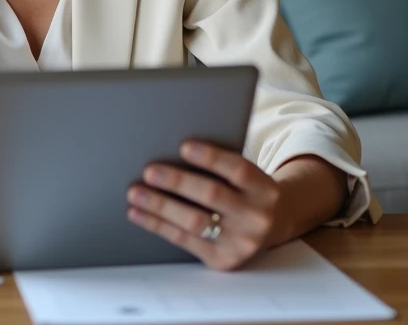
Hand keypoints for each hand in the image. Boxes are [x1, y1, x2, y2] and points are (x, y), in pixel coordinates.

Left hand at [126, 141, 282, 270]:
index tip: (183, 146)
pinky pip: (184, 241)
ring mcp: (241, 242)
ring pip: (194, 222)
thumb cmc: (245, 192)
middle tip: (149, 172)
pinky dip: (157, 225)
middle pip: (212, 195)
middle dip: (177, 182)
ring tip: (136, 193)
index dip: (211, 158)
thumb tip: (171, 152)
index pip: (238, 170)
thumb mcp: (245, 178)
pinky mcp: (223, 260)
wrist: (271, 228)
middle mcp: (257, 217)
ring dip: (160, 206)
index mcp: (265, 189)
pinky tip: (139, 214)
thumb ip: (221, 168)